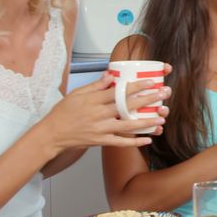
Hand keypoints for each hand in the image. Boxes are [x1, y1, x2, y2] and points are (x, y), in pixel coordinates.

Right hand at [36, 73, 170, 152]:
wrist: (52, 134)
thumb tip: (111, 75)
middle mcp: (99, 114)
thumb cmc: (63, 112)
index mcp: (94, 100)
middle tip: (165, 94)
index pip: (119, 91)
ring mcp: (101, 129)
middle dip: (148, 99)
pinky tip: (148, 139)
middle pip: (127, 106)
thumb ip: (95, 85)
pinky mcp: (101, 141)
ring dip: (146, 121)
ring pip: (127, 125)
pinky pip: (121, 142)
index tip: (151, 82)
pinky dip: (134, 141)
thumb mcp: (77, 94)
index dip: (136, 86)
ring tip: (162, 117)